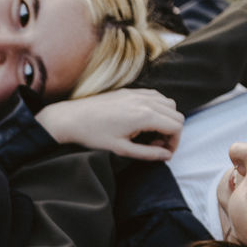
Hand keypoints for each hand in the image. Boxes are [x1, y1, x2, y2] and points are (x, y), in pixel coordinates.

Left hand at [36, 89, 183, 160]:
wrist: (71, 118)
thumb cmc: (93, 136)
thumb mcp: (122, 149)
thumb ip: (148, 153)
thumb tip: (166, 156)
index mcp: (144, 116)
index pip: (176, 126)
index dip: (174, 142)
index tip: (164, 153)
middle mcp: (145, 101)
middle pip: (176, 114)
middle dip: (172, 132)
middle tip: (156, 146)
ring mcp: (137, 93)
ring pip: (168, 103)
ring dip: (166, 118)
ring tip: (150, 134)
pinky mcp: (130, 91)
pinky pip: (155, 95)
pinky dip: (158, 107)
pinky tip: (144, 120)